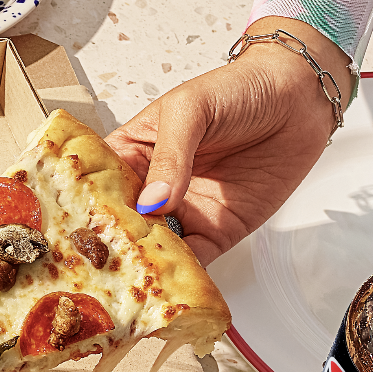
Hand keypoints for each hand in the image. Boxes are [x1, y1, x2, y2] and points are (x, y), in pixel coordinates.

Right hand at [106, 19, 351, 261]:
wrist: (300, 99)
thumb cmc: (238, 90)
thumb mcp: (191, 110)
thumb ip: (171, 156)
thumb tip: (153, 202)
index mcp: (134, 151)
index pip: (97, 182)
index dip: (83, 205)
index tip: (72, 227)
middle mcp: (153, 187)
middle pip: (121, 224)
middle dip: (109, 245)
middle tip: (95, 265)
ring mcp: (185, 211)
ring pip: (154, 247)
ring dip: (143, 264)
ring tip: (128, 280)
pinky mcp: (218, 231)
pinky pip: (195, 259)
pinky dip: (183, 274)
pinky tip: (170, 282)